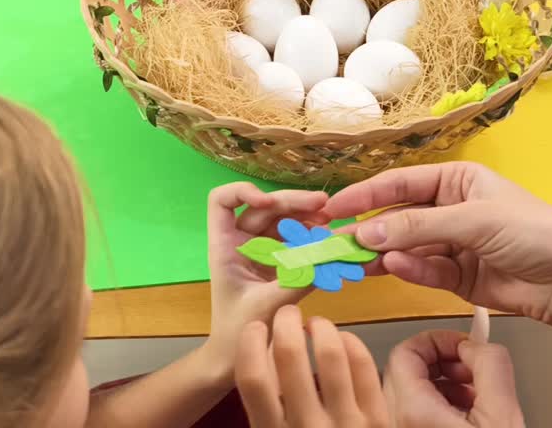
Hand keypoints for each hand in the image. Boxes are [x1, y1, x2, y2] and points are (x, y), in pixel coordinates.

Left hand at [203, 183, 329, 371]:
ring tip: (330, 220)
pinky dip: (309, 235)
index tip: (269, 204)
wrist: (234, 359)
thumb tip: (330, 256)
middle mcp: (240, 242)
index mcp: (224, 247)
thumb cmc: (239, 332)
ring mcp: (258, 251)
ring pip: (281, 220)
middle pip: (264, 207)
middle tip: (324, 204)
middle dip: (292, 202)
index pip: (221, 201)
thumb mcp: (269, 305)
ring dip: (305, 216)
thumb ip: (299, 280)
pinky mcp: (275, 262)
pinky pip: (292, 239)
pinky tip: (327, 238)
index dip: (242, 192)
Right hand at [235, 305, 387, 427]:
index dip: (250, 343)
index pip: (253, 378)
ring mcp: (347, 423)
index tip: (255, 328)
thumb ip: (268, 411)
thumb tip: (261, 358)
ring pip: (331, 353)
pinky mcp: (379, 420)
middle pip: (289, 355)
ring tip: (316, 323)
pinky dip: (351, 342)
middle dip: (285, 322)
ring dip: (320, 326)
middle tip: (287, 314)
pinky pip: (364, 365)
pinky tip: (343, 339)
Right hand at [325, 162, 551, 322]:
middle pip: (398, 218)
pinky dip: (409, 271)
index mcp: (456, 180)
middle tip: (334, 244)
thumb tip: (366, 233)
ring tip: (355, 262)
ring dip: (382, 255)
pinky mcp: (457, 278)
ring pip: (406, 248)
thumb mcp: (473, 220)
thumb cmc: (532, 232)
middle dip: (369, 230)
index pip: (400, 184)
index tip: (332, 209)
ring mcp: (453, 245)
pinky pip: (424, 271)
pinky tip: (395, 269)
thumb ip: (417, 227)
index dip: (365, 195)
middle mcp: (450, 209)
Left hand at [385, 330, 523, 426]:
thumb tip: (479, 344)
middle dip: (443, 360)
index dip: (437, 340)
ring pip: (412, 389)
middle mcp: (398, 423)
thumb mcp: (502, 414)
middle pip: (406, 368)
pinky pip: (417, 410)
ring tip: (476, 393)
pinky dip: (443, 402)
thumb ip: (491, 366)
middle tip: (472, 367)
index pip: (404, 352)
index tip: (464, 345)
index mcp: (413, 411)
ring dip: (445, 381)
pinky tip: (470, 412)